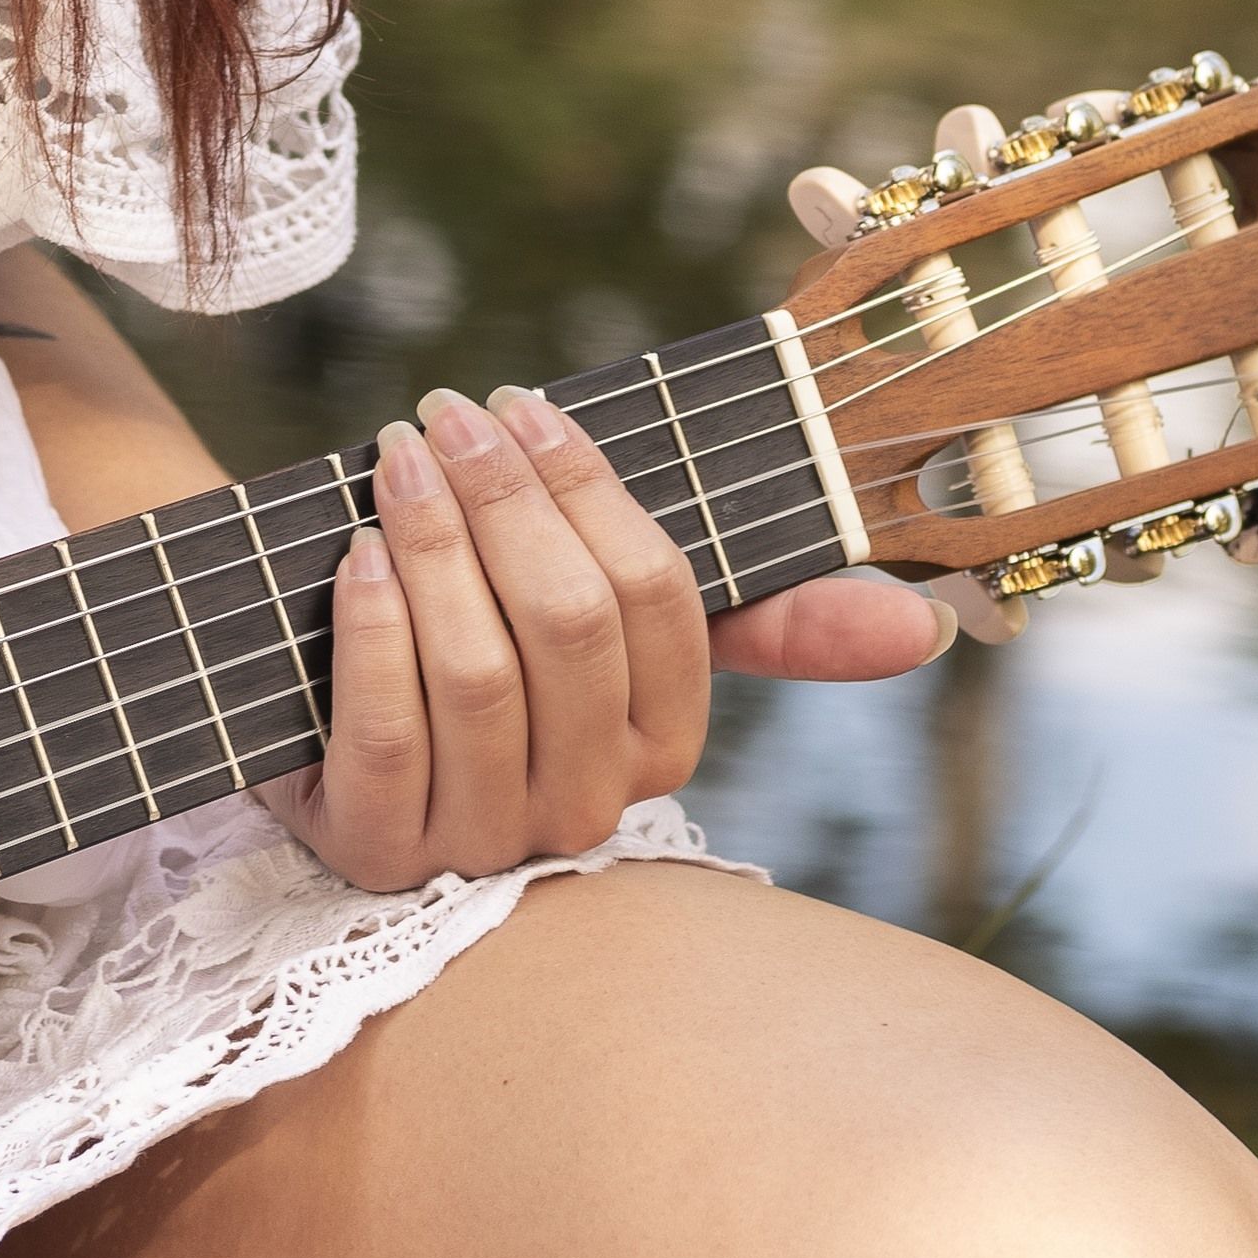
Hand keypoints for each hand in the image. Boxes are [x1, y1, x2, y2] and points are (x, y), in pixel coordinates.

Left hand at [264, 386, 944, 889]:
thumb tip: (928, 627)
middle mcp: (585, 808)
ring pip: (479, 674)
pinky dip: (375, 626)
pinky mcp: (376, 850)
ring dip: (435, 544)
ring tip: (399, 462)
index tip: (526, 407)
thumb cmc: (496, 645)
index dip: (590, 491)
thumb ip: (759, 613)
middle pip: (568, 627)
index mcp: (661, 745)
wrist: (329, 728)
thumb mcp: (614, 623)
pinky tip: (360, 552)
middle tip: (450, 415)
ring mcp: (480, 840)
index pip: (655, 600)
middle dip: (508, 500)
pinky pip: (387, 730)